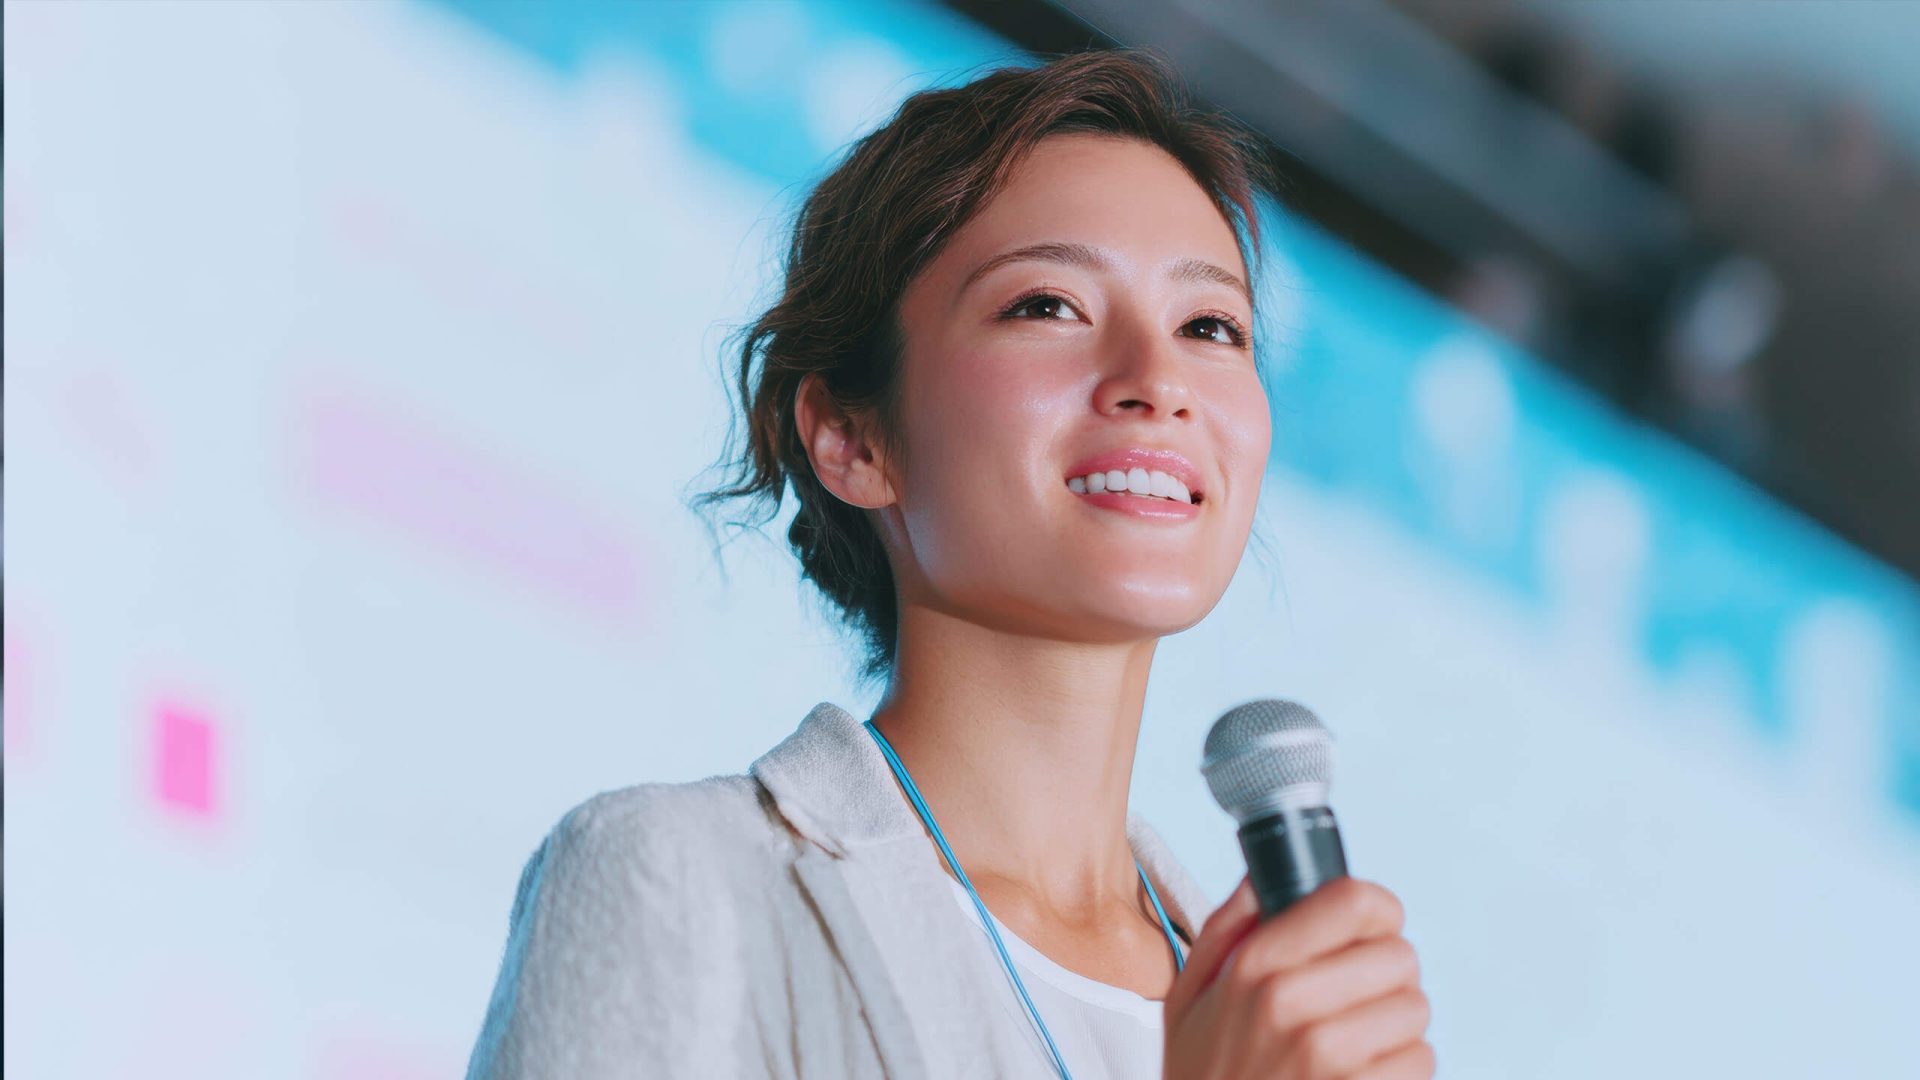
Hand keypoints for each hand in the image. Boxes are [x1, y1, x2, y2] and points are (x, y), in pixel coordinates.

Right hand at [1161, 875, 1433, 1078]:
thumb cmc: (1205, 1076)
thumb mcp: (1189, 997)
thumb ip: (1229, 927)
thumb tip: (1268, 870)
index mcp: (1253, 965)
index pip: (1355, 901)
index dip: (1375, 910)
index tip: (1367, 928)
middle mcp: (1291, 1005)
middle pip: (1398, 954)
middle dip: (1384, 972)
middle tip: (1354, 996)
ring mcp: (1329, 1057)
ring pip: (1415, 1008)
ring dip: (1394, 1023)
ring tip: (1355, 1040)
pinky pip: (1420, 1060)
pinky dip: (1399, 1068)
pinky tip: (1360, 1075)